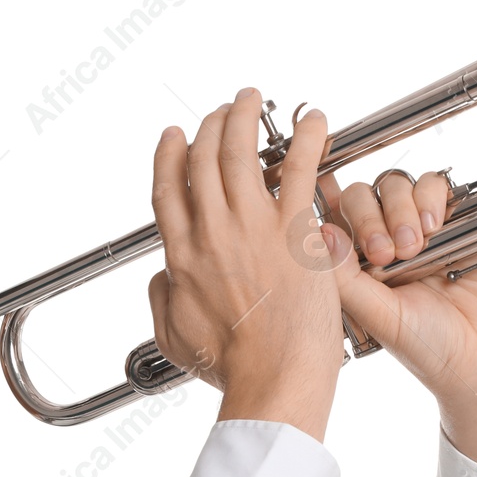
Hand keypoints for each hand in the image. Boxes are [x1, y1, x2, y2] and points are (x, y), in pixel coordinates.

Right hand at [148, 87, 345, 440]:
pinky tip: (316, 120)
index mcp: (182, 255)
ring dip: (243, 116)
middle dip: (208, 125)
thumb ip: (160, 300)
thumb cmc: (233, 366)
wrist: (274, 375)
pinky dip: (308, 137)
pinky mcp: (296, 228)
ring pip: (241, 150)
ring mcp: (253, 224)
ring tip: (250, 100)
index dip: (169, 155)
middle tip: (220, 112)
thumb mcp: (174, 338)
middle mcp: (212, 230)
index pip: (168, 188)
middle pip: (202, 157)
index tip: (174, 136)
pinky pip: (301, 167)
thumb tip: (160, 278)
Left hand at [327, 170, 476, 476]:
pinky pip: (433, 185)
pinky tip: (433, 226)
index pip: (331, 218)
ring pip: (394, 185)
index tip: (331, 214)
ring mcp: (417, 227)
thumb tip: (319, 231)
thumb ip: (344, 277)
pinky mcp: (454, 218)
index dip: (326, 205)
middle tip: (385, 254)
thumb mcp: (377, 315)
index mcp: (355, 264)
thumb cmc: (427, 346)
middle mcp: (383, 240)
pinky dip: (429, 196)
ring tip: (414, 246)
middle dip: (368, 217)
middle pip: (361, 195)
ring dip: (399, 208)